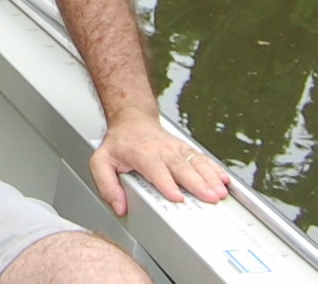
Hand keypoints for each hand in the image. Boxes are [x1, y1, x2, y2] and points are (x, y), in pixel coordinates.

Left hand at [89, 109, 230, 217]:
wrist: (131, 120)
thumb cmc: (119, 144)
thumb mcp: (101, 161)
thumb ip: (106, 184)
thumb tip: (119, 205)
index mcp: (140, 153)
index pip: (155, 169)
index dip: (166, 182)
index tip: (177, 196)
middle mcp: (160, 150)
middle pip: (180, 167)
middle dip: (196, 183)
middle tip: (209, 197)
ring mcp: (175, 148)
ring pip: (194, 162)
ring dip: (209, 177)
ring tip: (220, 191)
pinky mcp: (185, 149)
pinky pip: (201, 158)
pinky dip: (215, 169)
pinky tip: (225, 180)